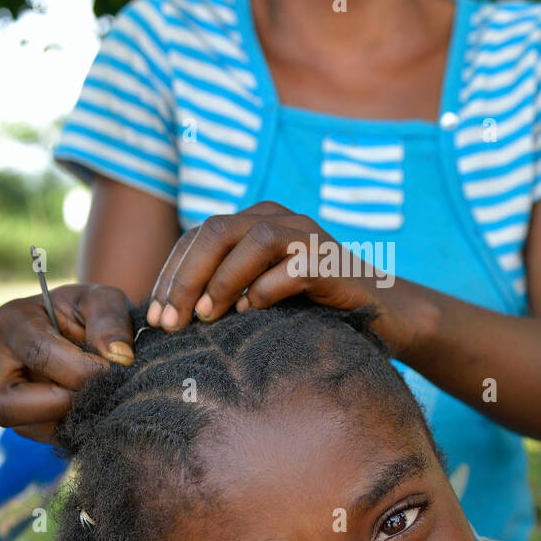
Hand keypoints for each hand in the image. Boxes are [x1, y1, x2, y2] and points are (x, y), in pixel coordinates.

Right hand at [0, 283, 133, 441]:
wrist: (89, 326)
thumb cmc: (92, 310)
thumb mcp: (105, 300)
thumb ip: (111, 320)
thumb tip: (119, 358)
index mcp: (12, 321)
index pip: (38, 353)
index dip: (81, 368)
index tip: (113, 369)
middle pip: (5, 405)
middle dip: (56, 406)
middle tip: (95, 394)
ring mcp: (5, 393)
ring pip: (24, 427)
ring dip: (69, 420)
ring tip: (100, 398)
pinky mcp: (23, 417)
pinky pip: (43, 436)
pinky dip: (73, 428)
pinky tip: (95, 409)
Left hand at [146, 202, 401, 340]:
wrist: (384, 312)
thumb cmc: (312, 309)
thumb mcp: (259, 294)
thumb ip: (224, 291)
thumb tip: (168, 317)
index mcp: (255, 221)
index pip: (198, 236)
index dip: (171, 274)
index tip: (156, 317)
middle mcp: (280, 219)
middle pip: (217, 230)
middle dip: (186, 278)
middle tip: (170, 322)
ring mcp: (308, 236)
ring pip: (252, 240)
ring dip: (221, 281)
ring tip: (205, 318)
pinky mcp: (332, 262)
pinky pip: (293, 267)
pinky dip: (266, 289)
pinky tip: (251, 313)